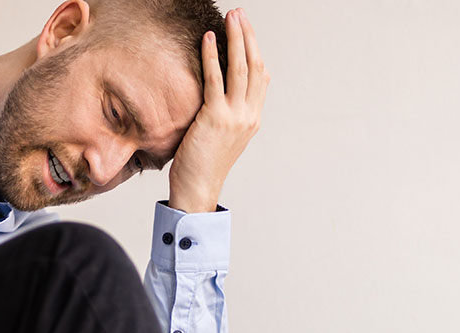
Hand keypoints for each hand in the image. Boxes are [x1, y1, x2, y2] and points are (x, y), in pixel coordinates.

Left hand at [168, 8, 269, 213]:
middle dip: (249, 36)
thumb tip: (216, 93)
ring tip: (231, 17)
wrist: (197, 189)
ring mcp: (235, 116)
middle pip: (256, 66)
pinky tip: (208, 39)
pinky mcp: (216, 117)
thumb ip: (225, 113)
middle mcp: (249, 115)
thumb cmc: (202, 164)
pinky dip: (212, 56)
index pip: (261, 77)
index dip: (255, 50)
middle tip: (240, 14)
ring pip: (241, 68)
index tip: (245, 31)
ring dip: (236, 38)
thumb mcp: (222, 135)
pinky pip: (216, 79)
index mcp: (253, 119)